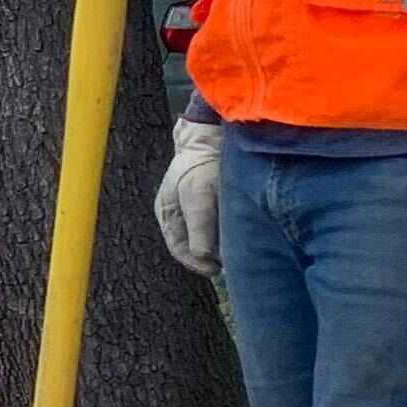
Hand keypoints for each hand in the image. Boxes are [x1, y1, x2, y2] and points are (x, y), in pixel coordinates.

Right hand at [156, 116, 224, 278]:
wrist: (214, 138)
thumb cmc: (200, 165)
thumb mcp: (197, 195)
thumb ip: (198, 226)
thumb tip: (204, 257)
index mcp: (167, 215)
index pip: (179, 249)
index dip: (196, 263)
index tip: (216, 269)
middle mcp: (179, 215)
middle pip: (192, 245)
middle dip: (209, 256)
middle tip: (229, 262)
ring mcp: (195, 210)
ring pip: (206, 238)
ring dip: (219, 245)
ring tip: (235, 250)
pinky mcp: (211, 204)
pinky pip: (217, 227)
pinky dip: (226, 233)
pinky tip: (238, 233)